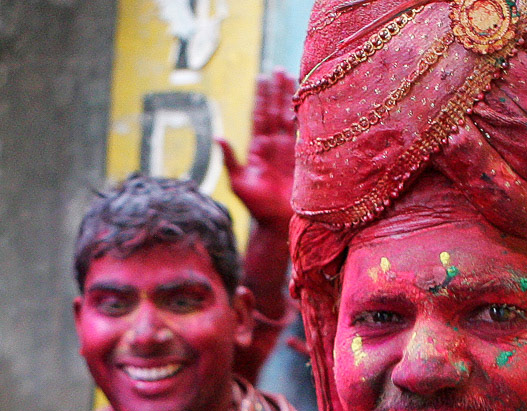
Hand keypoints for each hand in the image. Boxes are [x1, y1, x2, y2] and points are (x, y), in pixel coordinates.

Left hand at [219, 70, 295, 228]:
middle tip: (278, 69)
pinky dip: (306, 116)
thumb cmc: (256, 207)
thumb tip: (217, 137)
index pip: (259, 117)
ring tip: (292, 77)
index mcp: (258, 149)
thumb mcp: (239, 182)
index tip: (261, 78)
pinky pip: (305, 132)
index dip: (260, 98)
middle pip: (275, 112)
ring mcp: (290, 150)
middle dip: (277, 91)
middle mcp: (274, 146)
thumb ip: (230, 159)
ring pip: (290, 118)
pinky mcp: (304, 157)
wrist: (278, 224)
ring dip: (291, 98)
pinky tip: (308, 100)